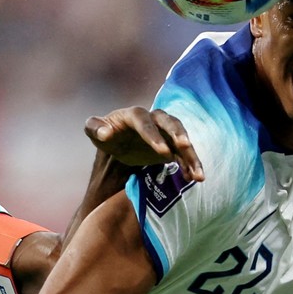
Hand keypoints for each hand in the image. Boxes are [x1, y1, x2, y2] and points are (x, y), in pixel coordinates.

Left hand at [86, 108, 203, 181]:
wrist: (118, 140)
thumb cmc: (105, 133)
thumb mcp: (94, 130)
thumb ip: (95, 128)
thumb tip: (106, 133)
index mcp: (134, 114)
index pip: (145, 122)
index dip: (153, 135)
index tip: (161, 151)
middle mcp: (154, 119)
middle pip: (171, 123)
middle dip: (179, 134)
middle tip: (185, 146)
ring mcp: (165, 132)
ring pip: (182, 140)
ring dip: (191, 155)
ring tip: (199, 175)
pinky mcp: (172, 146)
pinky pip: (183, 155)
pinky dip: (189, 165)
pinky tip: (194, 178)